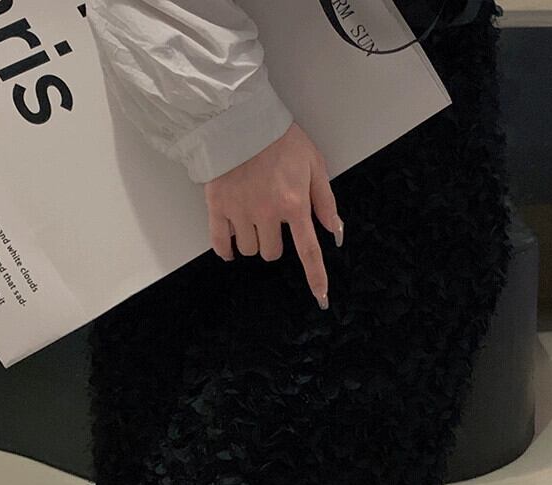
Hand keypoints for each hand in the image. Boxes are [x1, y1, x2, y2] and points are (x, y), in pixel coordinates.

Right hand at [204, 123, 343, 308]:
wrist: (239, 119)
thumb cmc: (279, 139)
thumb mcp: (313, 163)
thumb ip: (325, 200)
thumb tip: (335, 232)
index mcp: (294, 204)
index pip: (308, 250)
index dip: (316, 277)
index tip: (321, 298)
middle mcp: (267, 213)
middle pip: (272, 253)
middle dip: (274, 242)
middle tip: (271, 220)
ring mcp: (240, 212)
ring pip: (249, 250)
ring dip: (252, 241)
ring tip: (251, 217)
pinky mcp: (217, 207)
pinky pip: (221, 243)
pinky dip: (226, 249)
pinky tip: (231, 246)